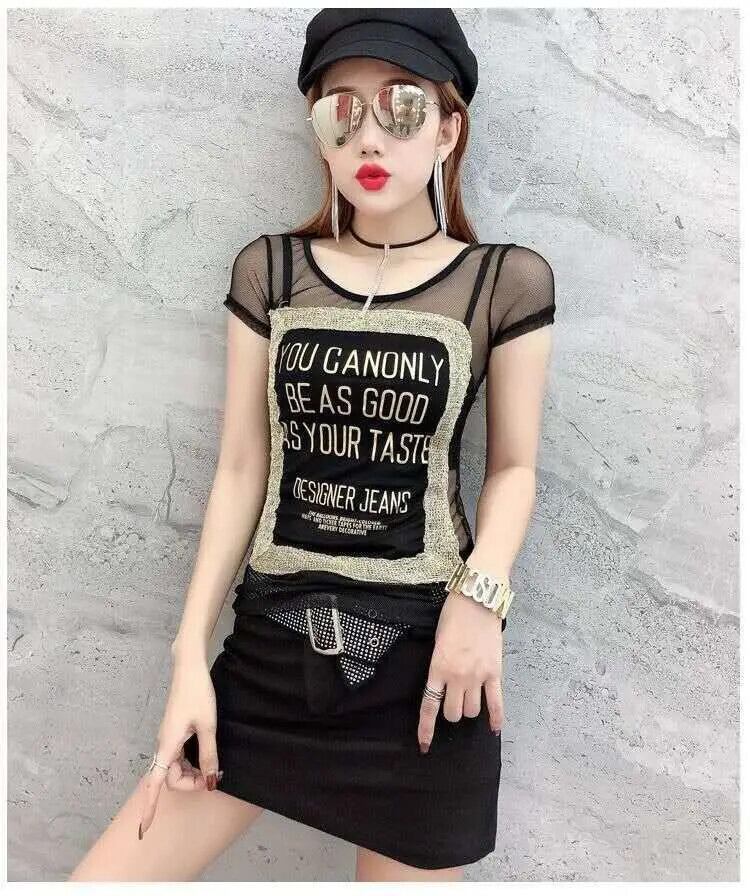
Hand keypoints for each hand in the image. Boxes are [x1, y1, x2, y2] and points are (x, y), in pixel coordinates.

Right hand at [138, 655, 219, 837]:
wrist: (189, 667)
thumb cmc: (198, 693)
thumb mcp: (208, 726)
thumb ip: (209, 755)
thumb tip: (211, 782)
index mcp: (167, 745)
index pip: (156, 783)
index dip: (150, 807)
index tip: (144, 829)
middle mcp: (163, 744)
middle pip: (170, 778)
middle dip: (190, 783)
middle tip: (215, 776)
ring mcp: (167, 738)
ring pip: (174, 767)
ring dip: (191, 772)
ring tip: (213, 765)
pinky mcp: (173, 731)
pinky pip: (177, 756)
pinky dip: (190, 761)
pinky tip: (205, 756)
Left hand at [417, 590, 503, 752]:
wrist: (476, 600)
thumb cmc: (453, 616)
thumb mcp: (438, 641)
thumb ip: (440, 665)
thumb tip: (443, 683)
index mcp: (437, 668)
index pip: (429, 706)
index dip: (426, 729)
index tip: (425, 745)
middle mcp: (457, 676)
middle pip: (453, 713)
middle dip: (452, 712)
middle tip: (453, 703)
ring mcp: (477, 676)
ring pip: (472, 711)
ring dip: (470, 710)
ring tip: (470, 700)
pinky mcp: (495, 672)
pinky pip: (496, 703)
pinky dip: (496, 718)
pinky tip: (495, 728)